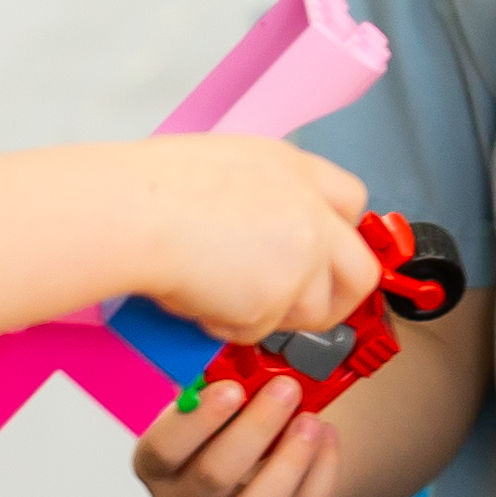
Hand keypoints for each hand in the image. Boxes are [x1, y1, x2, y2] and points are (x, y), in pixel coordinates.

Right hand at [125, 136, 373, 341]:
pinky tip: (197, 298)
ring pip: (309, 311)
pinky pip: (257, 331)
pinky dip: (227, 325)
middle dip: (335, 299)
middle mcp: (312, 215)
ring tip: (220, 295)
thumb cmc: (154, 186)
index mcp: (298, 171)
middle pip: (359, 272)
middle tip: (300, 308)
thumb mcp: (230, 166)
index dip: (335, 235)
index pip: (352, 204)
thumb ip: (265, 198)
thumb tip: (261, 230)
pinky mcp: (275, 300)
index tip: (319, 255)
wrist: (135, 211)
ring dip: (269, 315)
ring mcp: (301, 261)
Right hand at [131, 369, 339, 496]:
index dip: (196, 422)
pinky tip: (326, 436)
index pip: (162, 452)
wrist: (257, 466)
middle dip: (255, 428)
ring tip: (312, 419)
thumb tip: (245, 348)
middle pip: (213, 476)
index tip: (231, 389)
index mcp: (156, 466)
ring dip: (289, 458)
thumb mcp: (212, 399)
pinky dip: (320, 473)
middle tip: (287, 388)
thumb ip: (218, 380)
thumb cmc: (227, 421)